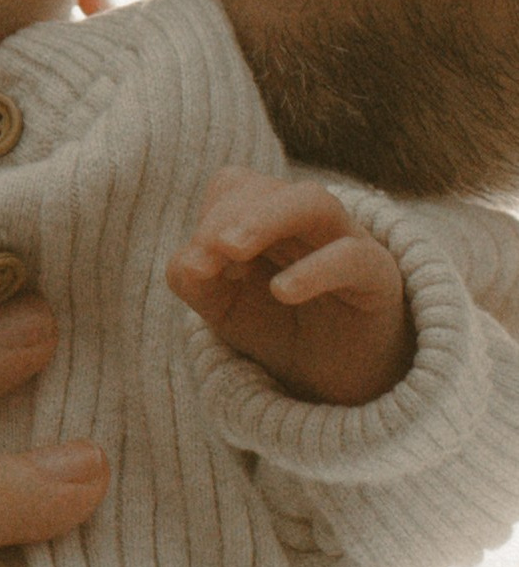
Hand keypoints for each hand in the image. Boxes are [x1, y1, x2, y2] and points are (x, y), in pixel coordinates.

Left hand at [167, 166, 413, 404]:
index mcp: (264, 216)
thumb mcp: (222, 307)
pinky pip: (352, 257)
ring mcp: (345, 241)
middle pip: (267, 188)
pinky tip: (281, 291)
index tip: (194, 265)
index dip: (210, 215)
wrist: (334, 379)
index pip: (234, 187)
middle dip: (228, 214)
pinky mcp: (377, 276)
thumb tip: (187, 262)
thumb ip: (196, 281)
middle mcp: (304, 220)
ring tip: (231, 251)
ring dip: (264, 220)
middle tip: (209, 251)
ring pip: (313, 202)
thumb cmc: (276, 326)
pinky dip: (314, 268)